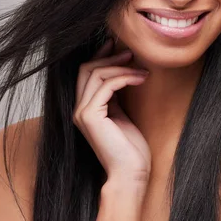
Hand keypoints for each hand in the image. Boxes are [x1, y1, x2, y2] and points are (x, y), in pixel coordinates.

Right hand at [73, 38, 151, 186]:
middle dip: (109, 57)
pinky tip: (141, 79)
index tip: (117, 46)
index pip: (85, 74)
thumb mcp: (122, 115)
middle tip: (131, 53)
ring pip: (95, 74)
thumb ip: (115, 98)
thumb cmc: (131, 150)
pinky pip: (106, 85)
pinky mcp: (90, 116)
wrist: (130, 174)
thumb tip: (120, 74)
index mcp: (85, 109)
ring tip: (141, 69)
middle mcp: (78, 110)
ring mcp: (82, 113)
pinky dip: (124, 77)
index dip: (99, 56)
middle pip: (86, 69)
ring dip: (121, 67)